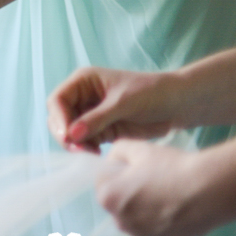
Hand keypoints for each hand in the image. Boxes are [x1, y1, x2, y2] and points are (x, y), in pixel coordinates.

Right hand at [48, 66, 184, 151]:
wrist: (177, 104)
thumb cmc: (152, 93)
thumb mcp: (123, 103)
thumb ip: (96, 119)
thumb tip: (71, 135)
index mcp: (83, 82)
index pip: (58, 100)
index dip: (59, 118)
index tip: (68, 136)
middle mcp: (82, 97)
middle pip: (59, 117)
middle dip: (64, 133)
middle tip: (77, 148)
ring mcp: (90, 114)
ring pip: (69, 132)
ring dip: (75, 144)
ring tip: (90, 152)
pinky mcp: (101, 130)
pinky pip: (84, 141)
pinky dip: (86, 148)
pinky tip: (97, 153)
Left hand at [96, 141, 213, 235]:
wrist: (211, 189)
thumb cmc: (171, 167)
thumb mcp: (138, 148)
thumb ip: (116, 152)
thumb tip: (114, 162)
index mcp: (108, 198)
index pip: (103, 179)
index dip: (120, 169)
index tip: (138, 166)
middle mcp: (121, 222)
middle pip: (119, 200)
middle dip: (130, 190)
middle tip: (155, 178)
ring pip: (136, 216)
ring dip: (145, 206)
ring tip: (168, 192)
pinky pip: (155, 228)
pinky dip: (162, 219)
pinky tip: (178, 207)